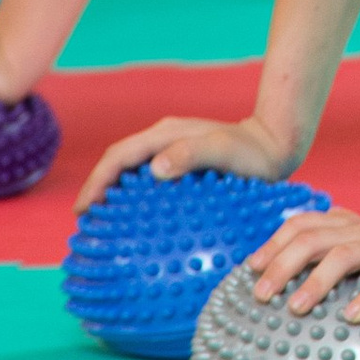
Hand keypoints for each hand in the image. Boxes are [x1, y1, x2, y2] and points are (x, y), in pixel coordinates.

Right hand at [78, 110, 305, 205]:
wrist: (275, 147)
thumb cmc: (252, 151)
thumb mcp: (223, 150)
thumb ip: (192, 154)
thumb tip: (155, 169)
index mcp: (166, 134)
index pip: (119, 155)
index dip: (97, 180)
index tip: (84, 208)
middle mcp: (164, 141)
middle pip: (118, 164)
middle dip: (97, 189)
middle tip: (85, 222)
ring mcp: (172, 153)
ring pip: (131, 173)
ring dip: (113, 194)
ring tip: (102, 225)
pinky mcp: (182, 168)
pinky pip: (150, 184)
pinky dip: (135, 200)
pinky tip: (136, 223)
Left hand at [244, 201, 359, 322]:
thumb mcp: (352, 259)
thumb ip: (320, 259)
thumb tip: (269, 281)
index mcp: (345, 225)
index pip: (302, 224)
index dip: (274, 244)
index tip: (252, 270)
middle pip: (314, 239)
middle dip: (283, 265)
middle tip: (262, 294)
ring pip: (344, 255)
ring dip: (316, 281)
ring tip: (296, 308)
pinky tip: (350, 317)